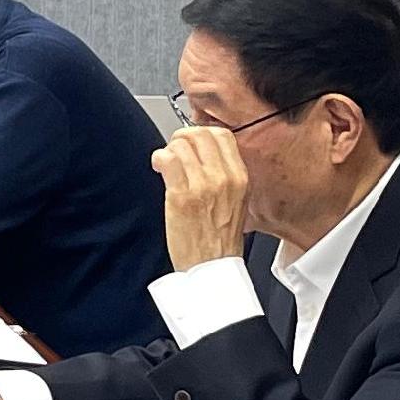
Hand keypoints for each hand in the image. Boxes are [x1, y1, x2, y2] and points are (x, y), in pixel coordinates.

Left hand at [154, 120, 254, 270]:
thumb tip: (204, 153)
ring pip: (181, 145)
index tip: (192, 141)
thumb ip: (226, 175)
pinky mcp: (182, 196)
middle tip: (175, 149)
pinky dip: (159, 159)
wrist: (212, 267)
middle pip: (200, 134)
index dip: (202, 132)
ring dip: (168, 150)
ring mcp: (203, 186)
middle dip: (182, 137)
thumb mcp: (237, 201)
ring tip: (166, 163)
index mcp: (240, 178)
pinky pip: (167, 160)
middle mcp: (224, 178)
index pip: (222, 135)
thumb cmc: (220, 239)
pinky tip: (159, 168)